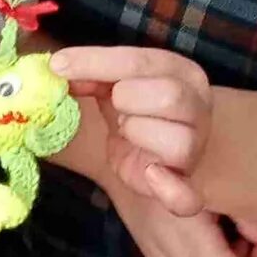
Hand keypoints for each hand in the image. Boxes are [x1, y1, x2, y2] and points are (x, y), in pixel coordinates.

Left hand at [52, 46, 216, 216]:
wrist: (153, 153)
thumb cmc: (134, 111)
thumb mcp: (113, 86)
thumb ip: (91, 75)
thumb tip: (60, 68)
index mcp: (182, 72)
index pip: (139, 61)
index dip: (95, 62)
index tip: (58, 65)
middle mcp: (197, 106)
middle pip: (169, 95)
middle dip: (127, 99)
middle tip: (114, 107)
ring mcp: (194, 146)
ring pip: (175, 139)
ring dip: (137, 132)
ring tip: (127, 130)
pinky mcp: (181, 184)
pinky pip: (187, 196)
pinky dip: (172, 191)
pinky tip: (152, 175)